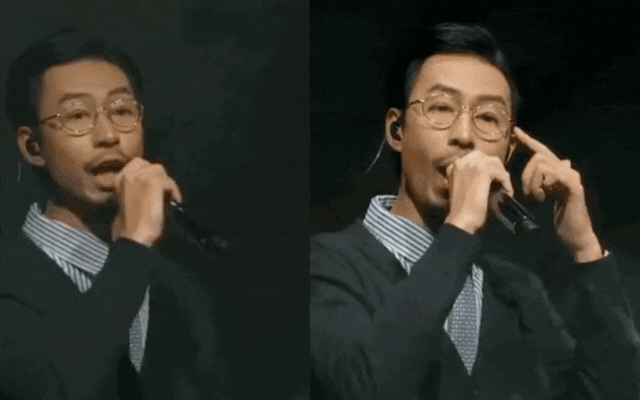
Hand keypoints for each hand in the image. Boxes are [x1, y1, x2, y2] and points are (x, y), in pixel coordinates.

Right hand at [110, 157, 182, 246]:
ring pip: (159, 170)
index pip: (137, 164)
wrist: (133, 236)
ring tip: (169, 197)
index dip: (148, 174)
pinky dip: (174, 191)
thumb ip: (138, 188)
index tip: (157, 187)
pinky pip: (168, 181)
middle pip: (149, 165)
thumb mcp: (130, 201)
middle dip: (158, 177)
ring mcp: (139, 176)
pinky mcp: (152, 182)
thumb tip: (156, 184)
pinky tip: (175, 202)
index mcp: (119, 180)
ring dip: (166, 183)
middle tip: (164, 191)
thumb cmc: (131, 225)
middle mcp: (127, 174)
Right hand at [444, 150, 513, 234]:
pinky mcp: (480, 170)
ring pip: (494, 163)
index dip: (489, 170)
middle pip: (486, 158)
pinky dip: (506, 182)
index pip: (476, 160)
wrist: (461, 221)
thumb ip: (474, 178)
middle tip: (502, 184)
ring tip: (505, 189)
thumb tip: (494, 175)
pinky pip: (500, 172)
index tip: (495, 182)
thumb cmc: (464, 211)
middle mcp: (459, 162)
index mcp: (453, 167)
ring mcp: (469, 165)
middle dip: (496, 170)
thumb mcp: (465, 190)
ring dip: (502, 176)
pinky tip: (506, 193)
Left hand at [514, 127, 602, 261]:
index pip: (541, 150)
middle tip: (528, 193)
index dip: (528, 140)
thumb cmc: (559, 217)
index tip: (514, 131)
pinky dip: (542, 187)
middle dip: (526, 174)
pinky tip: (545, 199)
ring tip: (537, 198)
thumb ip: (543, 181)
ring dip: (533, 182)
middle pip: (538, 156)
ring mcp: (571, 176)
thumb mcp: (545, 196)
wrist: (574, 235)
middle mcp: (566, 170)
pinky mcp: (573, 186)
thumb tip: (555, 163)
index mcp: (558, 171)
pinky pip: (551, 175)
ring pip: (542, 165)